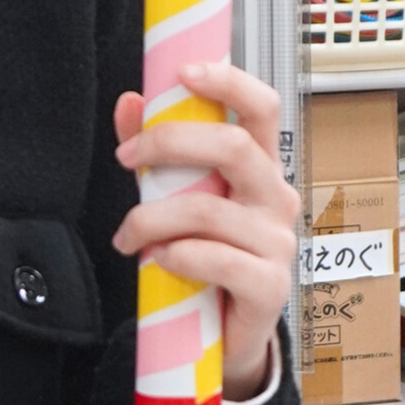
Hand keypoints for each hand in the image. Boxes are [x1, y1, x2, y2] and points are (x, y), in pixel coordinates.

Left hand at [109, 62, 296, 398]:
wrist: (223, 332)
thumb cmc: (204, 253)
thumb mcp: (175, 196)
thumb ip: (154, 152)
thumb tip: (130, 102)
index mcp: (258, 167)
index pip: (262, 108)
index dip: (228, 83)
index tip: (184, 72)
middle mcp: (276, 198)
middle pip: (234, 148)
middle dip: (169, 143)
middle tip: (126, 158)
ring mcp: (278, 243)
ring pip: (209, 210)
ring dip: (152, 218)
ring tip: (127, 236)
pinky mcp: (270, 287)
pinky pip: (218, 260)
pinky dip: (178, 257)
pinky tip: (161, 261)